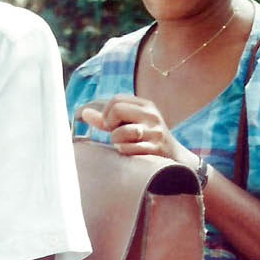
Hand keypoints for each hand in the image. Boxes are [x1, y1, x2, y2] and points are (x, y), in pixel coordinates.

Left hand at [76, 95, 196, 165]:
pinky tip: (132, 154)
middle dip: (110, 125)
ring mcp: (155, 132)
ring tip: (124, 145)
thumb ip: (107, 119)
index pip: (116, 100)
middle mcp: (151, 115)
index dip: (106, 113)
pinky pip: (128, 149)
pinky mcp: (155, 148)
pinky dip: (125, 152)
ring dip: (117, 142)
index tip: (109, 125)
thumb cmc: (147, 140)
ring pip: (121, 132)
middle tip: (116, 135)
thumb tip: (84, 113)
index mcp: (146, 105)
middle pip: (117, 110)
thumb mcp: (131, 124)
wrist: (175, 159)